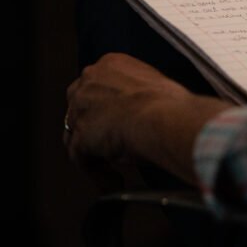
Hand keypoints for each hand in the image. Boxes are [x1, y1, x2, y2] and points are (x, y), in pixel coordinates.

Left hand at [63, 53, 232, 189]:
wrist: (165, 117)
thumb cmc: (170, 103)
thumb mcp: (154, 85)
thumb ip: (140, 94)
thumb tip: (147, 110)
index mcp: (110, 64)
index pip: (97, 85)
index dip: (105, 106)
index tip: (116, 121)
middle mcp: (89, 81)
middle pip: (80, 106)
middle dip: (93, 126)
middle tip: (110, 145)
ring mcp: (80, 108)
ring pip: (76, 133)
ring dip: (93, 151)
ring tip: (111, 169)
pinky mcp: (80, 135)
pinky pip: (80, 158)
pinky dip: (97, 173)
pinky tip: (112, 182)